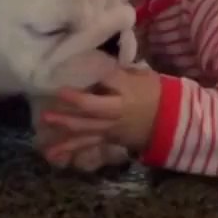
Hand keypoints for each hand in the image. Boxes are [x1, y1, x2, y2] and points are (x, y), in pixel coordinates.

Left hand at [38, 67, 162, 166]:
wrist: (172, 123)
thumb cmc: (157, 94)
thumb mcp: (144, 77)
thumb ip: (122, 71)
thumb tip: (99, 63)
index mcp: (128, 90)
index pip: (108, 79)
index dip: (91, 72)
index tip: (71, 65)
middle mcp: (117, 110)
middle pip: (92, 107)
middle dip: (72, 103)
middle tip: (53, 96)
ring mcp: (111, 128)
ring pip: (86, 128)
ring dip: (65, 125)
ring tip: (45, 122)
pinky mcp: (107, 139)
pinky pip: (87, 144)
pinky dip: (70, 149)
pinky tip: (52, 154)